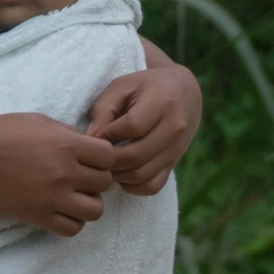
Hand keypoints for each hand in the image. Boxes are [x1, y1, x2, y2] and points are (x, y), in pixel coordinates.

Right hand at [0, 112, 115, 234]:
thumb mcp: (37, 121)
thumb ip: (67, 132)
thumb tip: (87, 143)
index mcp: (66, 144)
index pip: (109, 156)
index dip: (103, 157)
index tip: (89, 157)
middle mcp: (64, 172)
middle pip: (105, 183)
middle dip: (96, 179)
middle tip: (80, 176)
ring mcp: (52, 198)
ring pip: (95, 211)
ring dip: (88, 203)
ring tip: (73, 196)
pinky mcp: (38, 217)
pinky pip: (73, 228)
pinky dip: (72, 221)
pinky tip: (61, 210)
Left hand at [87, 46, 201, 194]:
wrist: (183, 93)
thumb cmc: (145, 87)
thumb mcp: (122, 87)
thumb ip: (104, 109)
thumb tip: (90, 138)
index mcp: (162, 102)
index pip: (132, 127)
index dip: (108, 134)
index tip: (95, 135)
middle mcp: (174, 128)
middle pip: (135, 156)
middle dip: (109, 160)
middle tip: (95, 155)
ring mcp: (176, 149)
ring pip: (141, 175)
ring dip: (117, 175)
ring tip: (106, 164)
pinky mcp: (173, 164)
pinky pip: (152, 186)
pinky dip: (132, 186)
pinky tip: (121, 172)